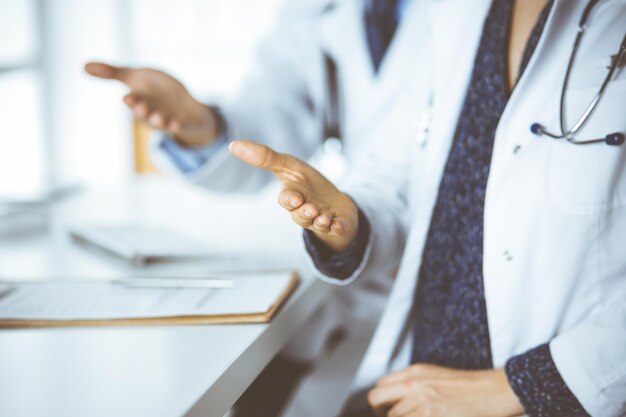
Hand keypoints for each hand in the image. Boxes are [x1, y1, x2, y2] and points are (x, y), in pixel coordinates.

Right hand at [84, 62, 218, 146]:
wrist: (182, 105)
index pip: (134, 101)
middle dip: (142, 110)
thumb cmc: (156, 90)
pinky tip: (177, 124)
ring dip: (158, 121)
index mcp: (140, 101)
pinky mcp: (182, 123)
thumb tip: (84, 66)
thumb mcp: (136, 77)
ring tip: (158, 117)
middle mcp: (151, 112)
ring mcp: (167, 119)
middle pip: (145, 113)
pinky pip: (180, 127)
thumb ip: (113, 73)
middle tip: (140, 107)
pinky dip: (177, 126)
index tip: (128, 97)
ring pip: (161, 123)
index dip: (132, 100)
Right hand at [229, 140, 358, 251]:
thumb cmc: (308, 186)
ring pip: (317, 224)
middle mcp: (305, 212)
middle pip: (301, 216)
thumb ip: (265, 157)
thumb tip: (233, 145)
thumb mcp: (289, 167)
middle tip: (311, 209)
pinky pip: (338, 228)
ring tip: (324, 218)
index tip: (295, 198)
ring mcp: (321, 220)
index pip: (287, 200)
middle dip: (304, 213)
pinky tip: (339, 224)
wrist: (335, 204)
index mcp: (293, 197)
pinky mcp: (338, 224)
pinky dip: (338, 227)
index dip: (290, 200)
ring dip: (320, 221)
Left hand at [367, 364, 523, 416]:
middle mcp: (413, 383)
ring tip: (421, 416)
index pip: (380, 385)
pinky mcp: (429, 414)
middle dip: (381, 412)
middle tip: (388, 416)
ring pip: (393, 416)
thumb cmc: (471, 388)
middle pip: (376, 399)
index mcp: (415, 372)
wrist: (495, 390)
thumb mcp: (436, 378)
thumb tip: (399, 402)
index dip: (381, 401)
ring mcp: (421, 400)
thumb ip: (415, 386)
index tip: (385, 410)